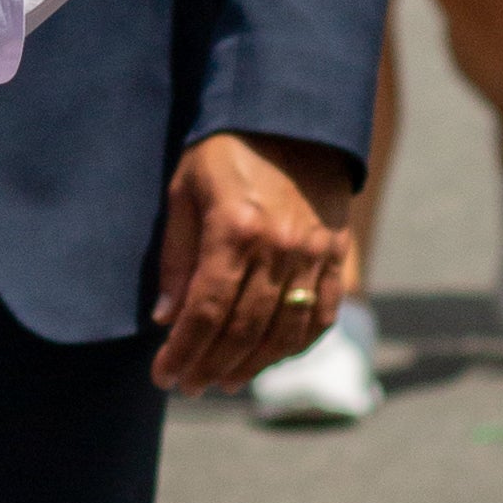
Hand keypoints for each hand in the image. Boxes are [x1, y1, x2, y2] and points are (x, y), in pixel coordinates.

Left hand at [154, 129, 354, 394]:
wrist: (292, 116)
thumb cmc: (225, 149)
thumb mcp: (185, 191)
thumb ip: (177, 256)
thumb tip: (166, 318)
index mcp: (235, 228)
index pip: (206, 312)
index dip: (184, 352)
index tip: (165, 376)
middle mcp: (279, 247)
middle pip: (244, 330)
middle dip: (211, 366)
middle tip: (190, 386)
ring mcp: (314, 253)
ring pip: (285, 332)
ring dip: (252, 365)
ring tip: (224, 380)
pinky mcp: (337, 253)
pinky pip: (322, 314)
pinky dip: (296, 345)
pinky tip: (270, 356)